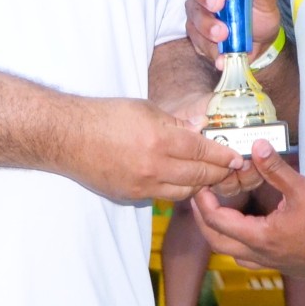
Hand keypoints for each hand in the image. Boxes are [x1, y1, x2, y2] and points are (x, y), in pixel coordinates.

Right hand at [60, 97, 246, 202]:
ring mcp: (142, 185)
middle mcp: (154, 167)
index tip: (236, 157)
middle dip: (219, 173)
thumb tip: (201, 126)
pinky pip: (164, 196)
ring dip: (200, 185)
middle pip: (199, 176)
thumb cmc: (105, 116)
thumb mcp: (145, 109)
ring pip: (184, 192)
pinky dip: (178, 190)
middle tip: (230, 169)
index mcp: (160, 140)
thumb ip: (176, 122)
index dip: (223, 155)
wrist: (67, 136)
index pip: (203, 151)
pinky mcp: (131, 196)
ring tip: (210, 176)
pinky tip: (183, 181)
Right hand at [184, 0, 281, 69]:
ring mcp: (197, 10)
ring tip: (223, 34)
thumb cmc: (259, 13)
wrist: (261, 45)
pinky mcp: (196, 34)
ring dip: (207, 24)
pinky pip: (198, 40)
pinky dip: (210, 48)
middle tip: (217, 3)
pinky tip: (221, 56)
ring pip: (193, 13)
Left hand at [192, 144, 304, 277]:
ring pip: (233, 253)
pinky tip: (247, 231)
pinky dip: (239, 244)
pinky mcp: (282, 265)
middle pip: (217, 242)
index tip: (200, 187)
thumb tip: (256, 146)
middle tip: (200, 200)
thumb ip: (276, 168)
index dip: (204, 203)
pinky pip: (249, 258)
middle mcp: (260, 255)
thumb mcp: (302, 189)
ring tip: (218, 214)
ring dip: (220, 234)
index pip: (218, 222)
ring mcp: (271, 263)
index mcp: (260, 236)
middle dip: (204, 221)